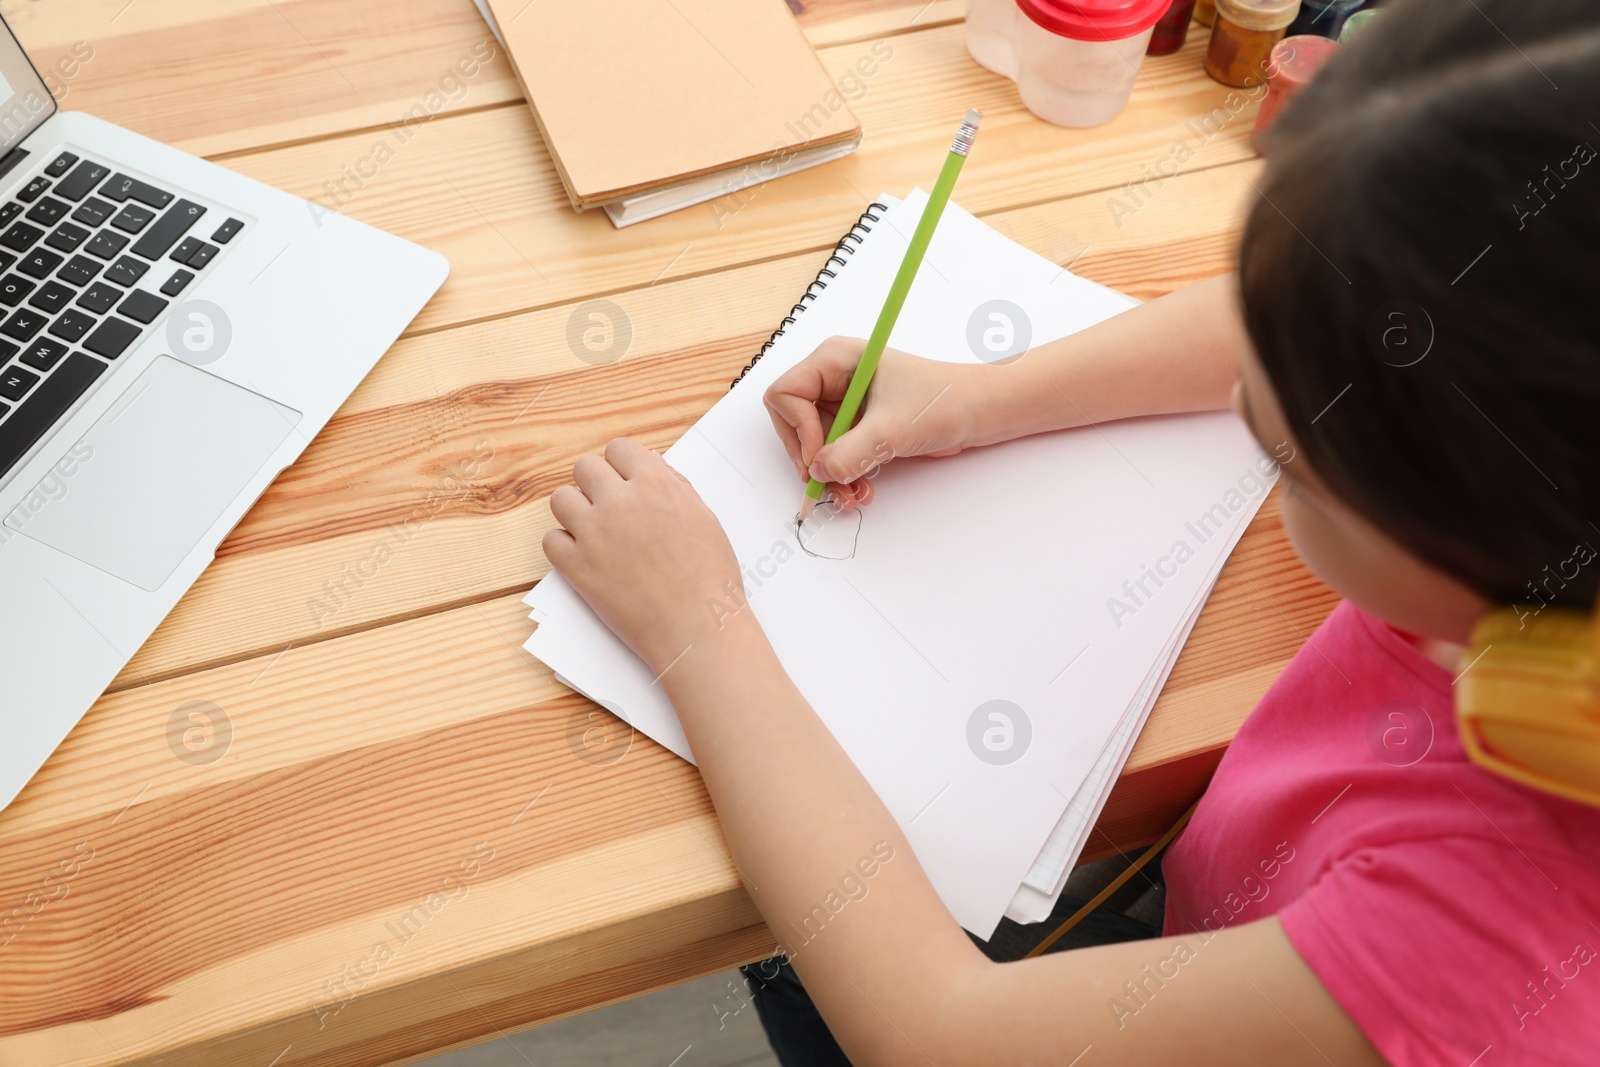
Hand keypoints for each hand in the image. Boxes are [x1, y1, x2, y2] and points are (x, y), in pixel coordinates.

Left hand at [542, 439, 744, 675]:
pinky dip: (564, 547)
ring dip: (575, 510)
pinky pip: (550, 540)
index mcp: (655, 484)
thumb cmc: (711, 576)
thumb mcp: (704, 518)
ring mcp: (594, 534)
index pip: (619, 448)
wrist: (698, 626)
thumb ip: (674, 485)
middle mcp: (620, 502)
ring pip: (560, 498)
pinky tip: (584, 556)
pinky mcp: (577, 568)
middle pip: (585, 467)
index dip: (622, 465)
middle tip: (610, 506)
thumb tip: (651, 462)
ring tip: (593, 530)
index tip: (626, 482)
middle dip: (596, 483)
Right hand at [764, 337, 983, 509]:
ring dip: (830, 476)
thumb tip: (817, 474)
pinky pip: (836, 455)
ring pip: (816, 446)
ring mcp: (847, 403)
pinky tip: (861, 489)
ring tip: (851, 496)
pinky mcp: (861, 425)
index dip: (797, 430)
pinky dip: (844, 476)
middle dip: (811, 459)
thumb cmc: (943, 401)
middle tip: (826, 484)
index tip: (820, 456)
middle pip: (794, 423)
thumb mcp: (890, 429)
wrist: (982, 412)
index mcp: (836, 359)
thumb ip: (848, 454)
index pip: (786, 394)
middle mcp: (835, 378)